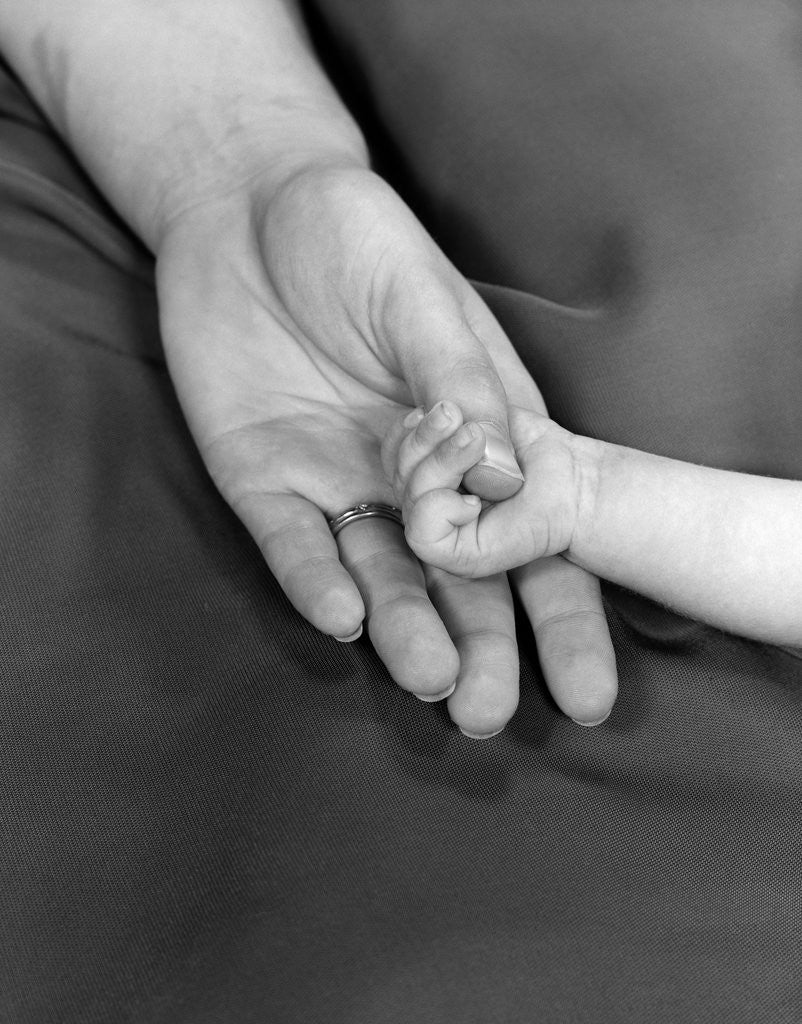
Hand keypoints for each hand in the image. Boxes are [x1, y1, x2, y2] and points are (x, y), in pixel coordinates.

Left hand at [156, 164, 616, 731]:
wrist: (243, 209)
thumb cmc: (351, 235)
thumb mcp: (417, 295)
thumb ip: (458, 381)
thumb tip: (510, 472)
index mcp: (475, 435)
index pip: (532, 537)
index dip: (561, 612)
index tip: (585, 689)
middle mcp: (415, 477)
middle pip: (458, 579)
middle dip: (479, 647)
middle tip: (488, 714)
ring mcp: (338, 482)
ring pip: (381, 576)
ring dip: (405, 628)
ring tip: (430, 678)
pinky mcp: (263, 480)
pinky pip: (291, 543)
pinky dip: (315, 580)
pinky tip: (343, 616)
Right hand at [385, 402, 580, 576]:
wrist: (575, 477)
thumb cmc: (530, 446)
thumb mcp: (474, 405)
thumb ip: (440, 407)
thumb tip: (417, 431)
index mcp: (426, 471)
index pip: (391, 458)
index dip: (404, 433)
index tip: (433, 409)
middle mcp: (427, 503)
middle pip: (396, 474)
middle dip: (421, 439)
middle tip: (456, 415)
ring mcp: (441, 531)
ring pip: (409, 499)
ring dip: (439, 462)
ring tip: (475, 440)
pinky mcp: (457, 558)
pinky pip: (422, 535)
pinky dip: (441, 506)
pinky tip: (476, 497)